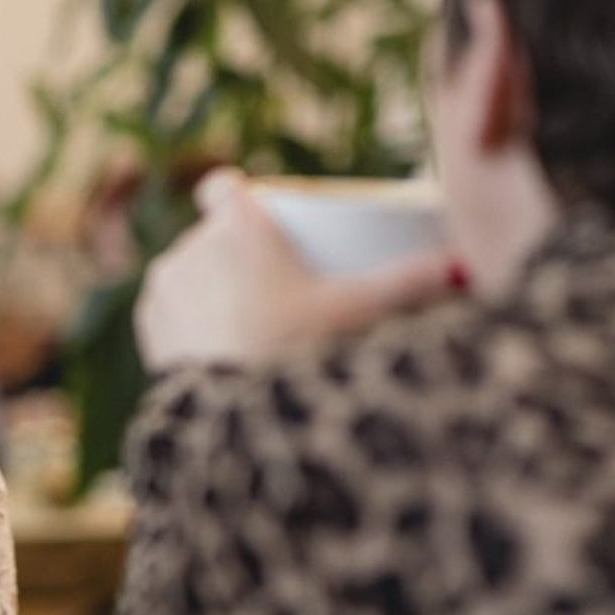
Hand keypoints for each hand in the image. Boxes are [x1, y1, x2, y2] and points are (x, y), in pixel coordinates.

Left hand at [135, 169, 457, 369]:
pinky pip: (169, 309)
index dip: (236, 194)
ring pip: (187, 271)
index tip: (258, 211)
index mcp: (234, 228)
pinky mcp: (149, 328)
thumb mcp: (359, 312)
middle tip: (273, 281)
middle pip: (210, 234)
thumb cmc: (298, 354)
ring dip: (209, 284)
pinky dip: (189, 317)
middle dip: (236, 251)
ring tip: (246, 312)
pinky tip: (210, 332)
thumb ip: (412, 283)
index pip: (222, 188)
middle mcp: (188, 248)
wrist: (234, 426)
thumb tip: (465, 266)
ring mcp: (163, 288)